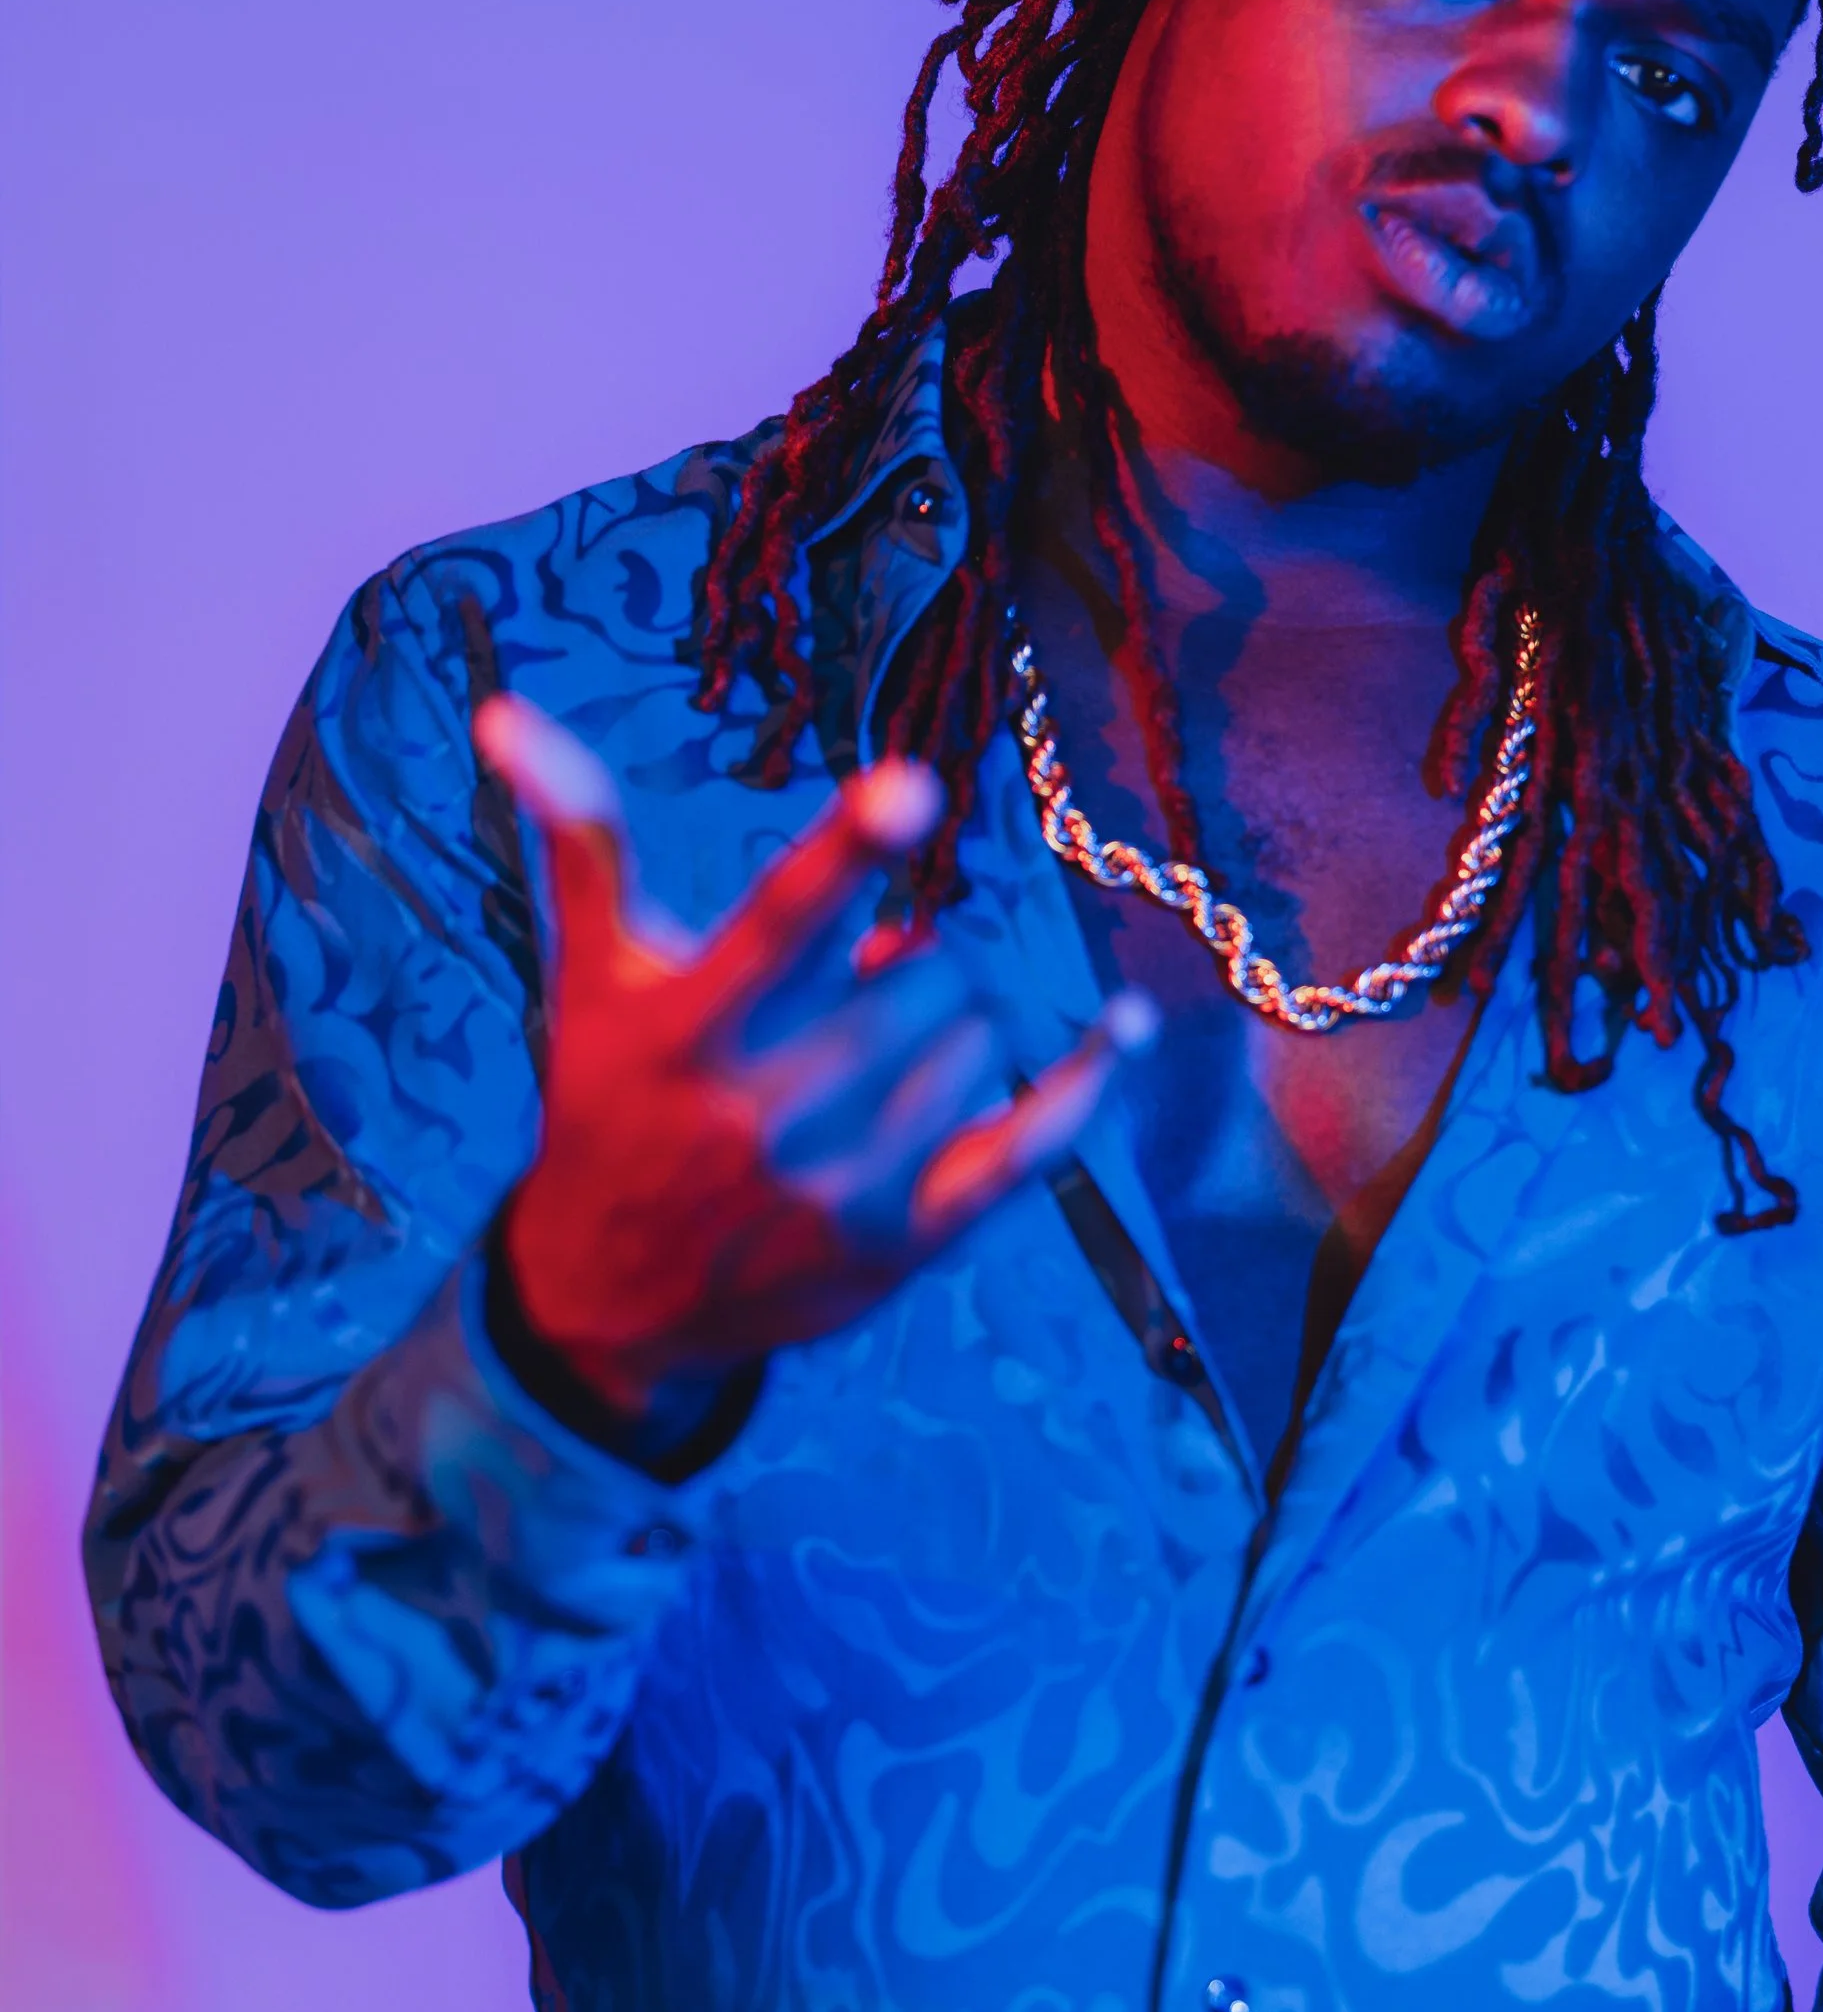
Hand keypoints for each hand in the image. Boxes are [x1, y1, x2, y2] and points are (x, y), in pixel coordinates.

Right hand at [475, 695, 1148, 1421]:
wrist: (610, 1298)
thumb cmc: (610, 1104)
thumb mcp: (592, 979)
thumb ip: (579, 842)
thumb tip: (506, 713)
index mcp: (693, 1028)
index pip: (783, 920)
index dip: (849, 849)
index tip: (909, 787)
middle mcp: (769, 1108)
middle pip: (925, 970)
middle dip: (915, 956)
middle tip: (866, 981)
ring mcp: (842, 1182)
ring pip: (976, 1042)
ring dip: (952, 1027)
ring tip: (881, 1052)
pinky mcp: (903, 1239)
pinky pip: (1026, 1146)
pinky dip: (1085, 1081)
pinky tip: (1127, 1027)